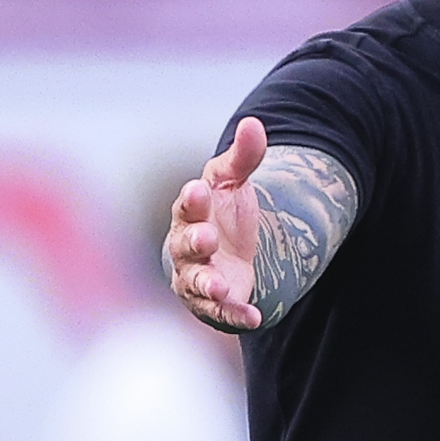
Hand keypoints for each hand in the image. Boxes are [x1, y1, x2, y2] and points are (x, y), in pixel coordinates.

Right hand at [167, 116, 269, 331]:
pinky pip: (221, 312)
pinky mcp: (215, 303)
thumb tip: (254, 123)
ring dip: (207, 284)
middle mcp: (187, 247)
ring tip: (220, 285)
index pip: (187, 206)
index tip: (198, 190)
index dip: (191, 200)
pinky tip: (254, 317)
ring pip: (195, 283)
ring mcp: (197, 277)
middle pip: (185, 246)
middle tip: (206, 237)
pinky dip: (234, 315)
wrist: (229, 248)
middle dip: (195, 242)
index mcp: (190, 213)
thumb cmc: (223, 210)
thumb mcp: (234, 181)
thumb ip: (243, 157)